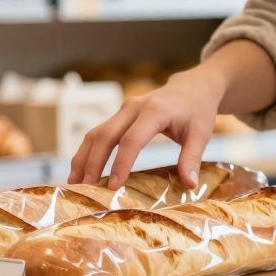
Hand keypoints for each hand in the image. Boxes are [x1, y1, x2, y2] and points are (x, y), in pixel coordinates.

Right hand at [69, 70, 223, 190]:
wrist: (193, 86)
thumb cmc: (198, 111)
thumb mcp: (201, 133)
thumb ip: (192, 158)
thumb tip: (189, 185)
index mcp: (155, 111)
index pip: (132, 140)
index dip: (121, 164)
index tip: (114, 186)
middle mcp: (134, 107)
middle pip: (106, 135)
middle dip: (93, 163)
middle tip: (86, 189)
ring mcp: (124, 109)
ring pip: (96, 133)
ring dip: (83, 157)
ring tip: (74, 182)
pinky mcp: (119, 114)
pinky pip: (98, 132)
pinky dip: (88, 151)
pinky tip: (81, 170)